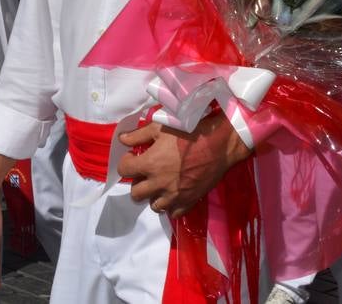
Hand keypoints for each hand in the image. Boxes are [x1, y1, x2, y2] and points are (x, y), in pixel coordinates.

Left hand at [116, 111, 250, 218]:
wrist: (219, 144)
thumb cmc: (190, 132)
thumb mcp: (161, 128)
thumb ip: (138, 135)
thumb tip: (122, 139)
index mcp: (150, 164)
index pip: (124, 170)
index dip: (127, 162)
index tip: (134, 157)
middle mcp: (159, 184)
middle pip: (135, 193)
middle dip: (138, 182)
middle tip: (147, 172)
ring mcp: (174, 196)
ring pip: (154, 206)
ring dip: (154, 195)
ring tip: (161, 183)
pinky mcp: (189, 201)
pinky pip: (173, 213)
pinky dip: (171, 206)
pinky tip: (174, 192)